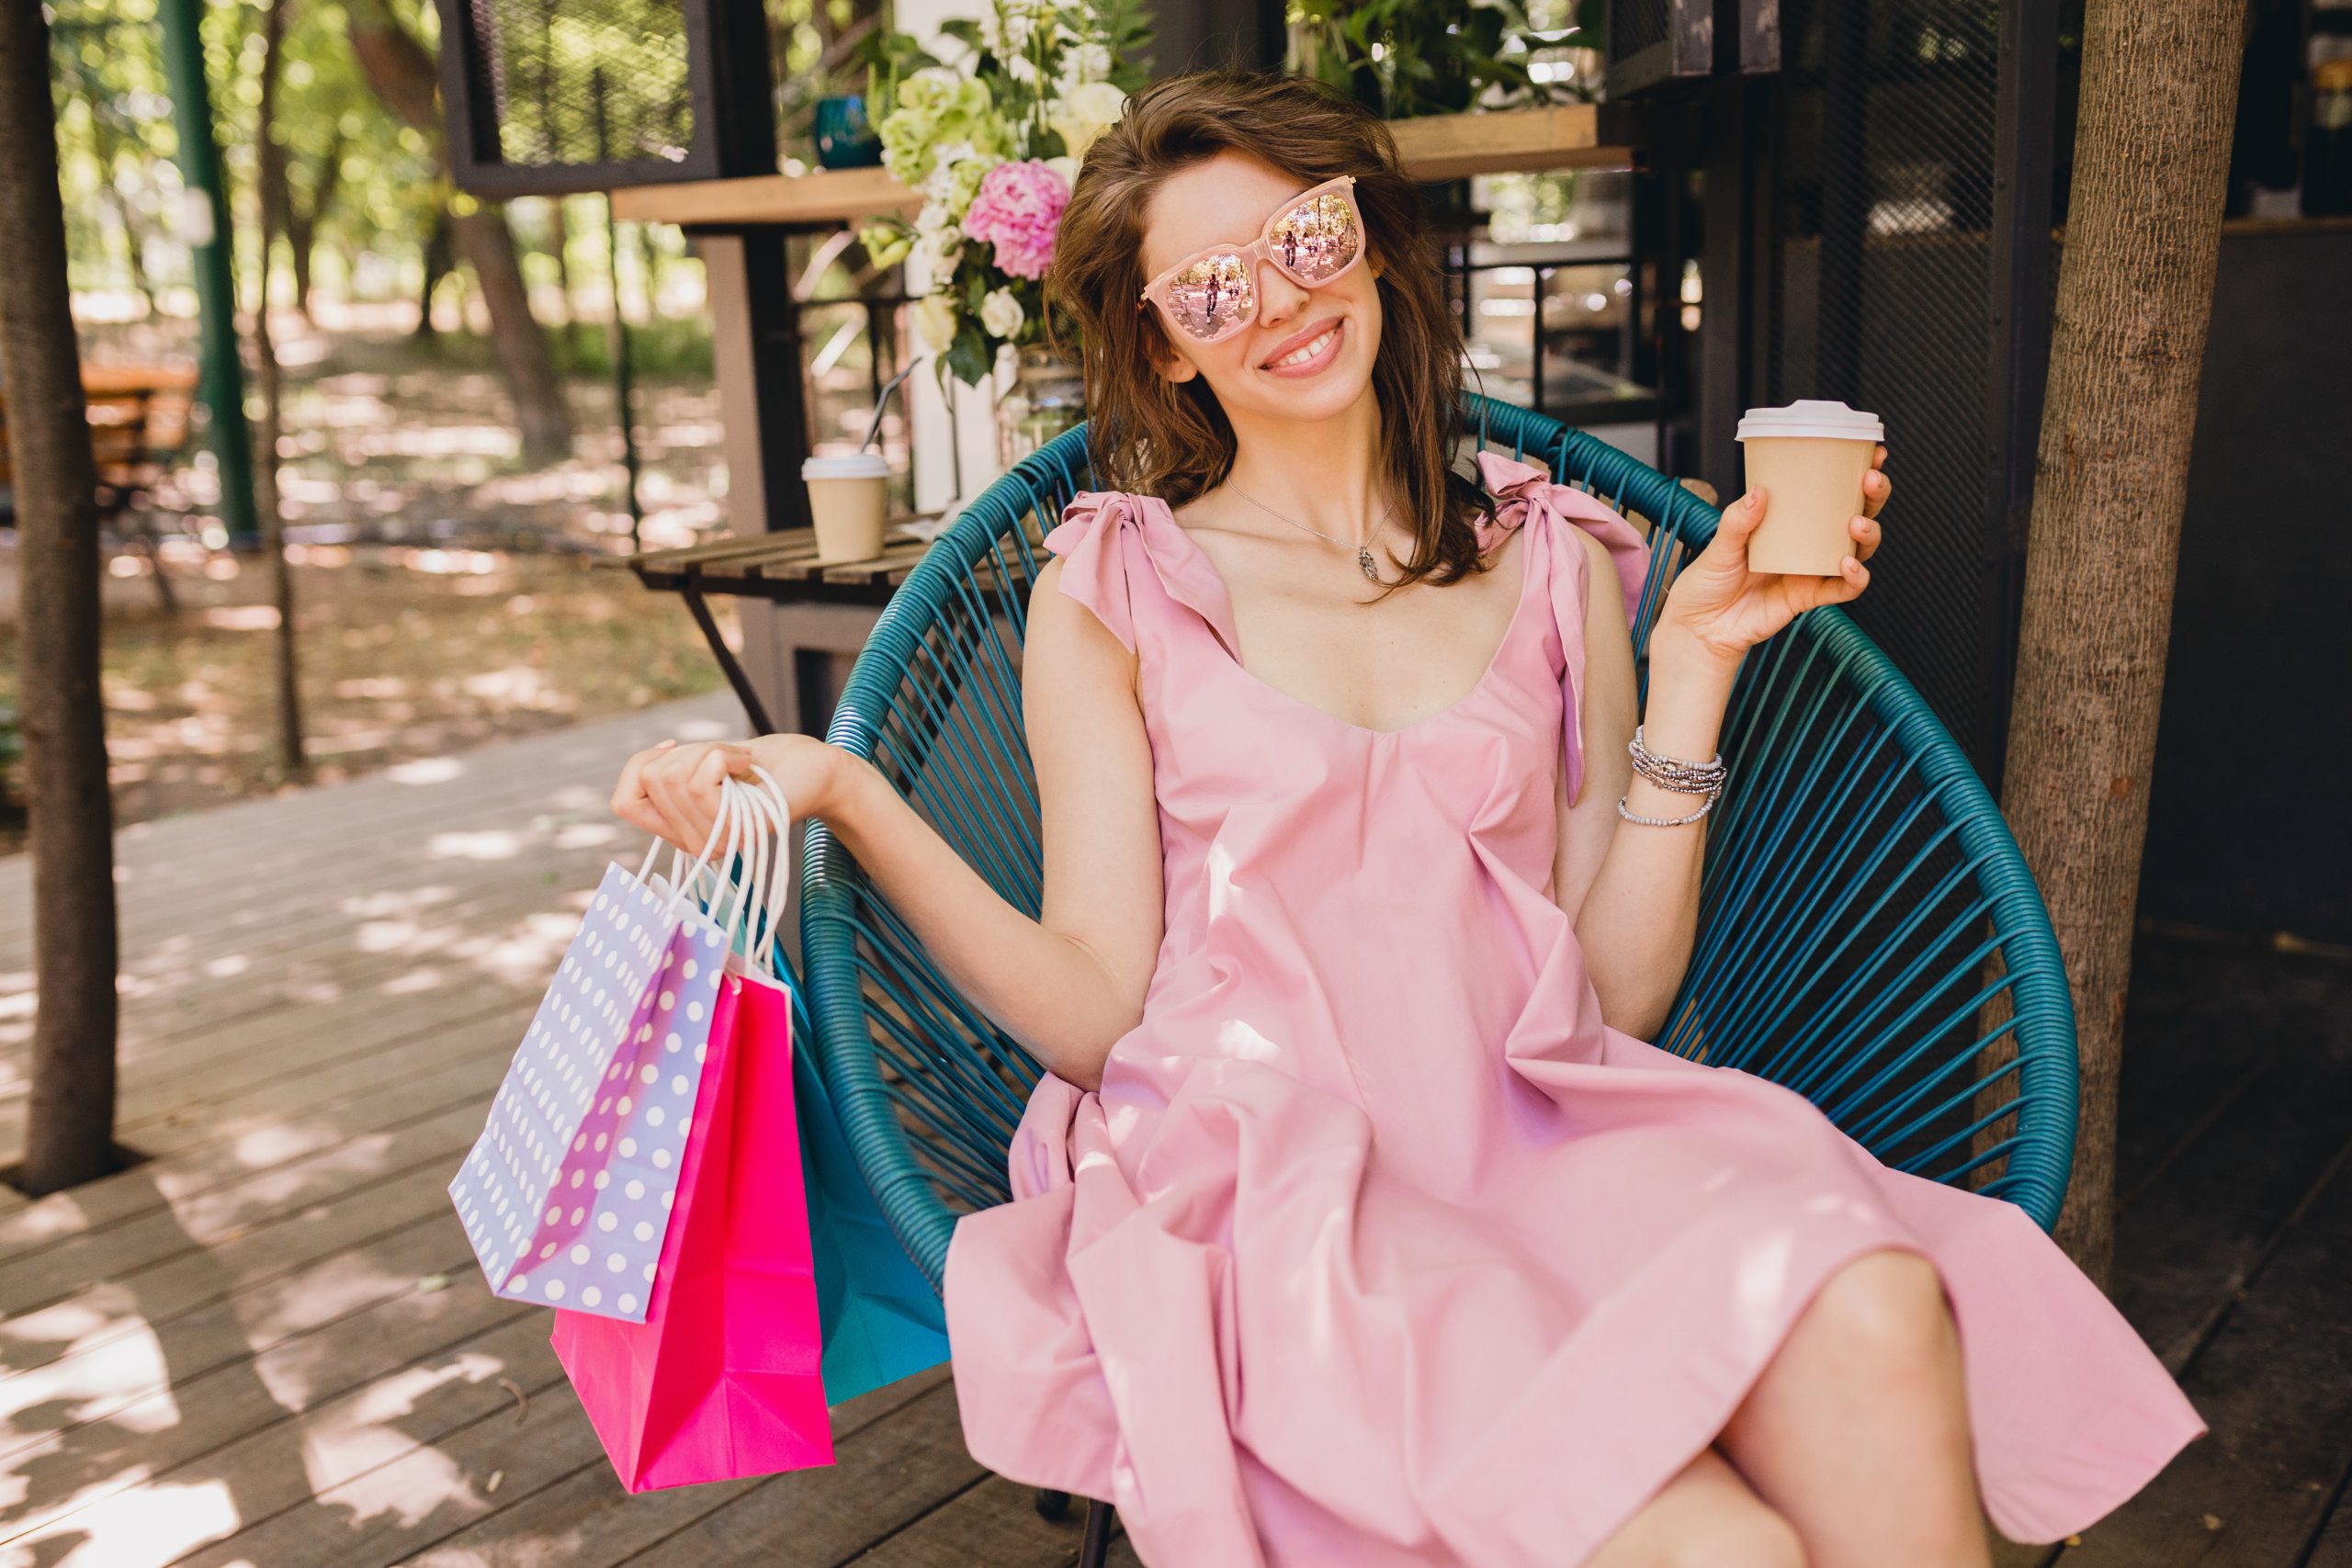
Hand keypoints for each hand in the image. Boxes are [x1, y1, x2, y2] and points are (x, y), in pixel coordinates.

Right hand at [610, 732, 852, 857]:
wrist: (810, 767)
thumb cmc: (756, 763)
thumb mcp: (696, 762)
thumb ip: (663, 772)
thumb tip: (647, 768)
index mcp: (679, 830)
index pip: (623, 802)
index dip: (641, 765)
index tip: (675, 750)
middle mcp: (693, 845)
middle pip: (651, 780)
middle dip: (687, 752)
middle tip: (724, 758)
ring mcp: (714, 842)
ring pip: (673, 779)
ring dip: (707, 752)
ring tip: (736, 762)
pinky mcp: (736, 831)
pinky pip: (700, 780)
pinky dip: (723, 756)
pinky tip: (744, 765)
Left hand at [1655, 446, 1889, 672]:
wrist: (1700, 627)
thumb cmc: (1708, 581)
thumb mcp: (1719, 544)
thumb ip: (1738, 520)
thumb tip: (1758, 492)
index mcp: (1788, 521)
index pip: (1829, 491)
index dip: (1856, 473)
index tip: (1873, 454)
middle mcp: (1806, 542)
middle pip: (1855, 514)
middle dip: (1872, 497)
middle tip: (1870, 481)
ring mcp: (1811, 569)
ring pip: (1857, 550)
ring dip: (1868, 534)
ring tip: (1856, 524)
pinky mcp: (1809, 597)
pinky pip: (1843, 589)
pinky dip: (1854, 578)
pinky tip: (1848, 565)